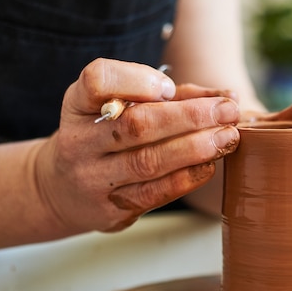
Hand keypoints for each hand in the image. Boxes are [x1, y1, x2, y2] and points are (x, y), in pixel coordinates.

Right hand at [35, 58, 239, 232]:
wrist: (63, 192)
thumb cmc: (106, 139)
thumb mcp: (124, 108)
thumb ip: (172, 97)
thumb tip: (226, 96)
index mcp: (77, 105)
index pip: (97, 81)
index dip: (137, 80)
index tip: (169, 87)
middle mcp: (79, 142)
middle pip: (136, 126)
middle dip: (189, 116)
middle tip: (227, 111)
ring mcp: (93, 179)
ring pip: (148, 162)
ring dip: (196, 148)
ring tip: (228, 137)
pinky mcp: (111, 210)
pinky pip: (155, 193)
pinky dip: (188, 177)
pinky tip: (209, 164)